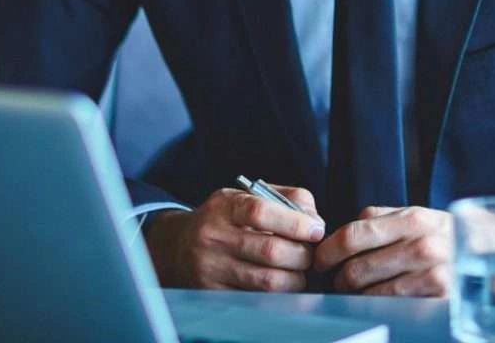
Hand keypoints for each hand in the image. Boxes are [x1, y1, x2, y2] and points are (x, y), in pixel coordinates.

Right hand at [142, 185, 324, 290]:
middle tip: (310, 255)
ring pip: (265, 281)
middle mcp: (213, 236)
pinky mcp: (212, 293)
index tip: (316, 230)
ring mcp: (211, 267)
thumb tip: (314, 220)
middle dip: (301, 256)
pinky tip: (283, 286)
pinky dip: (277, 295)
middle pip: (269, 251)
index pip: (261, 212)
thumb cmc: (224, 217)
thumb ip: (287, 198)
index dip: (295, 223)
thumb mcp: (247, 195)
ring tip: (300, 272)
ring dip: (294, 279)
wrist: (178, 244)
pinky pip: (255, 299)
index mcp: (224, 206)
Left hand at [314, 205, 451, 295]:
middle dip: (338, 280)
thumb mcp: (418, 218)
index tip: (319, 261)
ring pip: (369, 292)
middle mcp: (422, 245)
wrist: (491, 256)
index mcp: (412, 218)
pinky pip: (390, 306)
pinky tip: (379, 301)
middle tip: (337, 283)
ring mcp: (432, 274)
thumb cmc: (444, 238)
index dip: (328, 251)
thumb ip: (381, 219)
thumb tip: (338, 235)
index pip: (353, 235)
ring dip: (355, 296)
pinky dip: (376, 306)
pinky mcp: (438, 300)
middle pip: (356, 268)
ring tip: (357, 293)